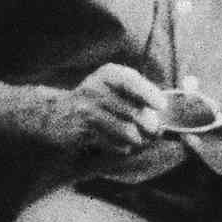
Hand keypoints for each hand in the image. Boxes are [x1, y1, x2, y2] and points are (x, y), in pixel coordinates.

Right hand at [38, 64, 166, 156]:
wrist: (58, 114)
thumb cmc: (98, 100)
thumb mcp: (116, 87)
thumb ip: (140, 94)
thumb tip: (164, 114)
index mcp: (108, 75)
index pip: (130, 82)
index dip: (148, 94)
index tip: (161, 106)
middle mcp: (95, 89)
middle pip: (134, 112)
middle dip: (149, 125)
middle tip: (153, 130)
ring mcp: (87, 111)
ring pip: (127, 132)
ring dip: (137, 139)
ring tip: (135, 137)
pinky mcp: (83, 132)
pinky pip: (115, 144)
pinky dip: (122, 146)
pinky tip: (118, 142)